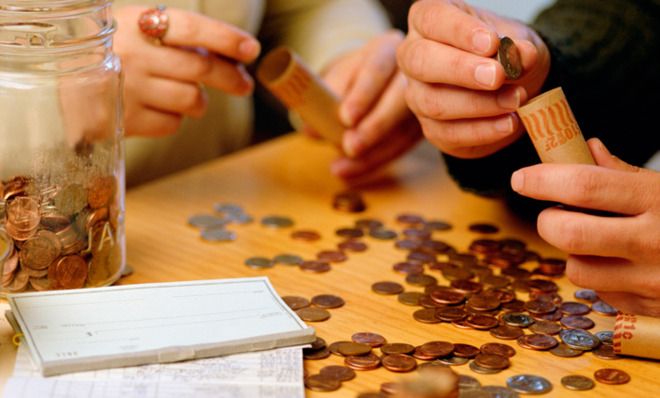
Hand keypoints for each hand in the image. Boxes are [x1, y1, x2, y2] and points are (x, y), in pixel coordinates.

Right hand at [114, 6, 260, 136]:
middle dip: (232, 78)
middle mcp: (133, 55)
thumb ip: (174, 40)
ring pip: (192, 100)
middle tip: (244, 85)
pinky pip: (171, 124)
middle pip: (202, 67)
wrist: (52, 86)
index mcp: (135, 23)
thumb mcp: (133, 32)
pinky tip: (159, 109)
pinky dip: (174, 119)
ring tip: (189, 97)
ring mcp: (128, 89)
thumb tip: (230, 57)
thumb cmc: (105, 55)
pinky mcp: (124, 120)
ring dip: (200, 101)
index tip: (252, 50)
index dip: (226, 38)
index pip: (191, 27)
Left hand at [320, 30, 422, 178]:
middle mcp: (411, 74)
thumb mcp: (336, 78)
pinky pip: (402, 148)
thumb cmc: (351, 77)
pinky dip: (375, 162)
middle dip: (374, 127)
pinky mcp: (422, 127)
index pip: (377, 69)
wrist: (372, 81)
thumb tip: (311, 129)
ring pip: (402, 130)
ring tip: (341, 169)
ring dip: (371, 154)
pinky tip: (350, 173)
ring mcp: (422, 102)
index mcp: (387, 50)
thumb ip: (323, 97)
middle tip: (349, 147)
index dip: (362, 94)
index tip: (345, 117)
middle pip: (399, 100)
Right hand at [397, 0, 549, 158]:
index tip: (491, 43)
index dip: (459, 31)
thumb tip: (521, 55)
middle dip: (460, 69)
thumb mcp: (519, 41)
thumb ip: (519, 47)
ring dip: (478, 104)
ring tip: (515, 99)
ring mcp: (418, 95)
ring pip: (432, 102)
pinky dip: (482, 130)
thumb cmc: (505, 54)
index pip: (432, 18)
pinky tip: (508, 123)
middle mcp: (414, 57)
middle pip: (420, 62)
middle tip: (496, 76)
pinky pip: (448, 133)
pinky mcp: (431, 128)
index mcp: (429, 22)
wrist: (514, 87)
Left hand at [511, 138, 659, 315]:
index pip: (585, 186)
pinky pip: (599, 291)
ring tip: (593, 240)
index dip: (543, 180)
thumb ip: (623, 172)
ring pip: (576, 268)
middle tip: (552, 214)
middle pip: (570, 233)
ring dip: (573, 252)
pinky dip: (597, 275)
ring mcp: (653, 280)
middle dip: (547, 221)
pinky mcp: (649, 307)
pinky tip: (618, 263)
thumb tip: (585, 148)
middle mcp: (655, 241)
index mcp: (658, 199)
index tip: (520, 178)